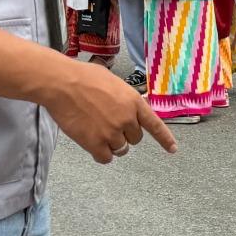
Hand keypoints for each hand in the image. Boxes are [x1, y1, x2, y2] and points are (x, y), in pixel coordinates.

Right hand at [42, 59, 177, 163]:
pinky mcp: (96, 143)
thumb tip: (125, 106)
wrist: (63, 83)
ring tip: (96, 130)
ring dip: (111, 144)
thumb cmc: (84, 77)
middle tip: (108, 124)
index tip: (172, 149)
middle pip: (135, 139)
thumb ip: (124, 98)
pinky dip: (101, 154)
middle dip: (124, 135)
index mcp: (133, 102)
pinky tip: (92, 143)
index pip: (154, 124)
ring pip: (120, 150)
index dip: (164, 138)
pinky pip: (105, 158)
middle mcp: (127, 119)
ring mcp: (112, 132)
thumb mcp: (113, 81)